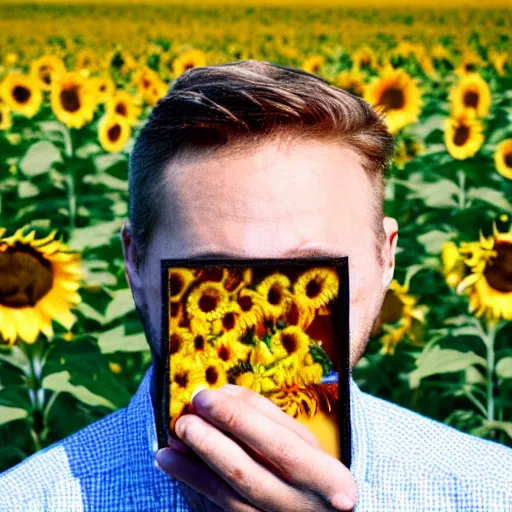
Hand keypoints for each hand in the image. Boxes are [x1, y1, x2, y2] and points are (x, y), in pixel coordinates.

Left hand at [155, 383, 357, 511]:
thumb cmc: (312, 470)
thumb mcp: (304, 440)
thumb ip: (265, 414)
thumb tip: (223, 393)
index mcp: (325, 477)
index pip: (277, 445)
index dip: (239, 420)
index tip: (206, 397)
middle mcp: (299, 506)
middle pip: (247, 473)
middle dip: (210, 442)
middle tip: (184, 418)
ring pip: (226, 495)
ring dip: (192, 465)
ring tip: (171, 438)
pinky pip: (217, 506)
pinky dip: (191, 481)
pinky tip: (170, 461)